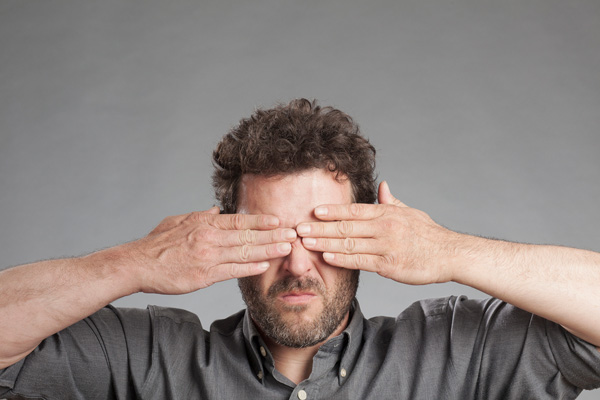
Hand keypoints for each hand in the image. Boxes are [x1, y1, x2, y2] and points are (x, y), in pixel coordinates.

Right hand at [126, 207, 295, 293]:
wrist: (137, 264)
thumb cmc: (156, 244)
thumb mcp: (177, 221)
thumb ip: (199, 216)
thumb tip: (215, 209)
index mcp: (203, 223)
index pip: (238, 220)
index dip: (260, 220)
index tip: (278, 220)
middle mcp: (208, 237)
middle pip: (247, 235)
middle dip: (273, 234)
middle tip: (293, 234)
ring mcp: (207, 256)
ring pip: (244, 252)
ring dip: (268, 249)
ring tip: (286, 248)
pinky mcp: (203, 275)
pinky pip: (231, 270)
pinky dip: (249, 268)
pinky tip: (265, 266)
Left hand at [297, 182, 457, 284]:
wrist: (450, 254)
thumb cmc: (428, 234)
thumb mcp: (410, 212)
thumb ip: (391, 201)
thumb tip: (382, 186)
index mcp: (386, 213)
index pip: (354, 210)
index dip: (332, 211)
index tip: (314, 211)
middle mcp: (384, 227)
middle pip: (346, 226)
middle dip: (320, 227)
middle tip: (299, 227)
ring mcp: (386, 246)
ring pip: (349, 243)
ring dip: (325, 243)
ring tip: (306, 242)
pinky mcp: (389, 265)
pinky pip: (361, 261)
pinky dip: (342, 259)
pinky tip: (327, 257)